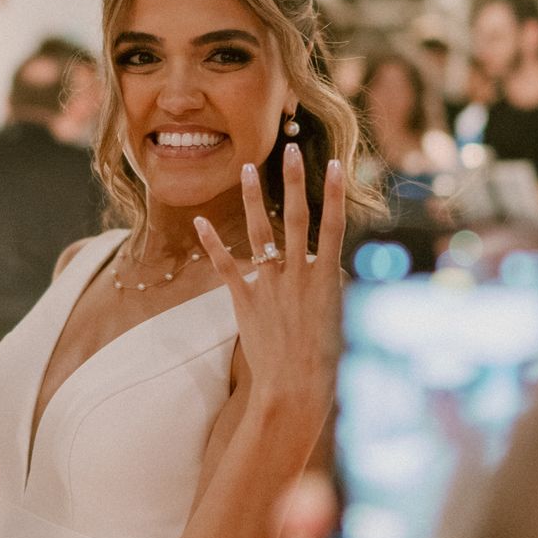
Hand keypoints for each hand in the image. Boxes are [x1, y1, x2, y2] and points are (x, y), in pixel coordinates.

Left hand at [194, 145, 346, 424]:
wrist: (295, 388)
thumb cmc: (324, 360)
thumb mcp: (336, 318)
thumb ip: (328, 287)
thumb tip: (326, 269)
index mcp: (327, 278)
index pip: (333, 225)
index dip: (335, 193)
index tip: (335, 164)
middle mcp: (298, 274)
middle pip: (298, 217)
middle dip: (295, 181)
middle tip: (292, 149)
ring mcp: (270, 285)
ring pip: (262, 232)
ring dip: (254, 198)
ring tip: (248, 168)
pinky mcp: (245, 300)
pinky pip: (226, 265)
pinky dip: (212, 243)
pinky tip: (201, 220)